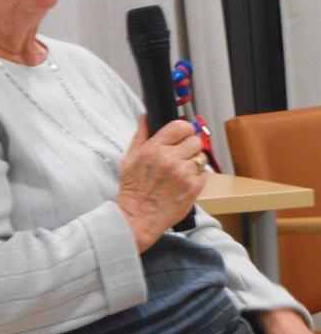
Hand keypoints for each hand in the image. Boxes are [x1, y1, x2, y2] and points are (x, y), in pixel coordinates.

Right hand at [116, 115, 205, 252]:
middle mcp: (170, 158)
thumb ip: (140, 135)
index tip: (183, 135)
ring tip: (181, 172)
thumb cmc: (133, 189)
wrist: (139, 217)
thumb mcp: (130, 158)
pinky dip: (196, 179)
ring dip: (194, 163)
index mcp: (154, 148)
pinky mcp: (193, 188)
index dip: (184, 130)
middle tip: (182, 156)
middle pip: (195, 140)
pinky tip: (183, 184)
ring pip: (201, 158)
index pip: (180, 126)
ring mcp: (183, 173)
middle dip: (190, 147)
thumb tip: (145, 116)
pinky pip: (204, 175)